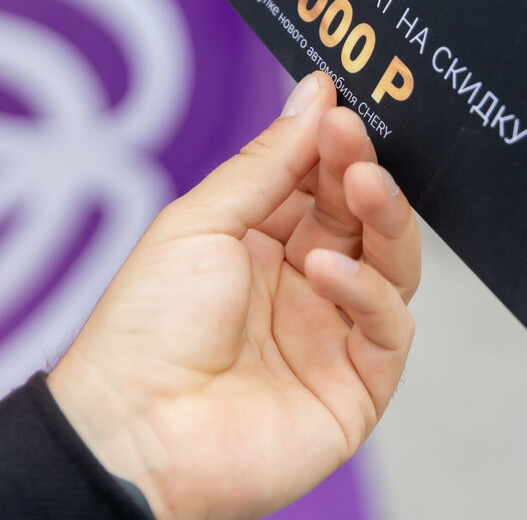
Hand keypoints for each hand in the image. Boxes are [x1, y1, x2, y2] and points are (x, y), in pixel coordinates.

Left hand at [47, 72, 419, 519]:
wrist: (134, 431)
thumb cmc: (147, 329)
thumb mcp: (200, 222)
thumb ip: (267, 162)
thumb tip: (313, 96)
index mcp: (262, 245)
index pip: (320, 183)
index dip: (333, 145)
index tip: (339, 108)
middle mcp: (305, 286)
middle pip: (360, 217)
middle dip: (361, 170)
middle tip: (353, 138)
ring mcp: (333, 334)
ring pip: (391, 264)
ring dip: (384, 217)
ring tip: (363, 184)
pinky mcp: (358, 384)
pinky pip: (388, 326)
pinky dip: (367, 292)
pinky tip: (326, 270)